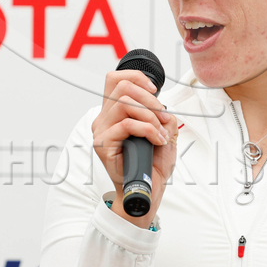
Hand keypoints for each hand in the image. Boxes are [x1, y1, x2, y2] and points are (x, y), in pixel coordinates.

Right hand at [91, 70, 177, 227]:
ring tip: (161, 133)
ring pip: (125, 103)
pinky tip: (157, 140)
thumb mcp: (165, 131)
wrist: (147, 189)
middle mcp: (104, 119)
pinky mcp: (103, 144)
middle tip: (162, 117)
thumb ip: (163, 114)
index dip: (136, 77)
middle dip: (150, 99)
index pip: (116, 79)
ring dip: (150, 116)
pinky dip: (148, 130)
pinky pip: (127, 124)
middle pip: (122, 87)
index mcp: (114, 112)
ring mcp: (101, 131)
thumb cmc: (152, 163)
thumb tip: (163, 108)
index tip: (154, 90)